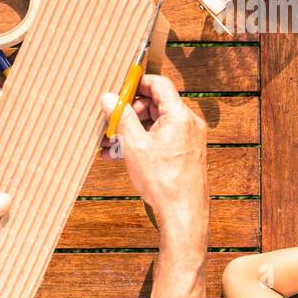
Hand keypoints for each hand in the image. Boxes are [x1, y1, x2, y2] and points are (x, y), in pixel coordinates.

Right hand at [101, 74, 207, 249]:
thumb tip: (109, 98)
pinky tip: (120, 155)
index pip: (159, 84)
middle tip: (111, 122)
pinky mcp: (185, 153)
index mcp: (179, 115)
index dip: (137, 84)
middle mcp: (188, 123)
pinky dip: (143, 143)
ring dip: (132, 131)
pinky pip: (161, 139)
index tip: (120, 91)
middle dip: (130, 112)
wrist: (183, 213)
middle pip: (156, 104)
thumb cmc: (164, 181)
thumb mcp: (134, 145)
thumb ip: (122, 117)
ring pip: (156, 125)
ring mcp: (188, 139)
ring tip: (109, 143)